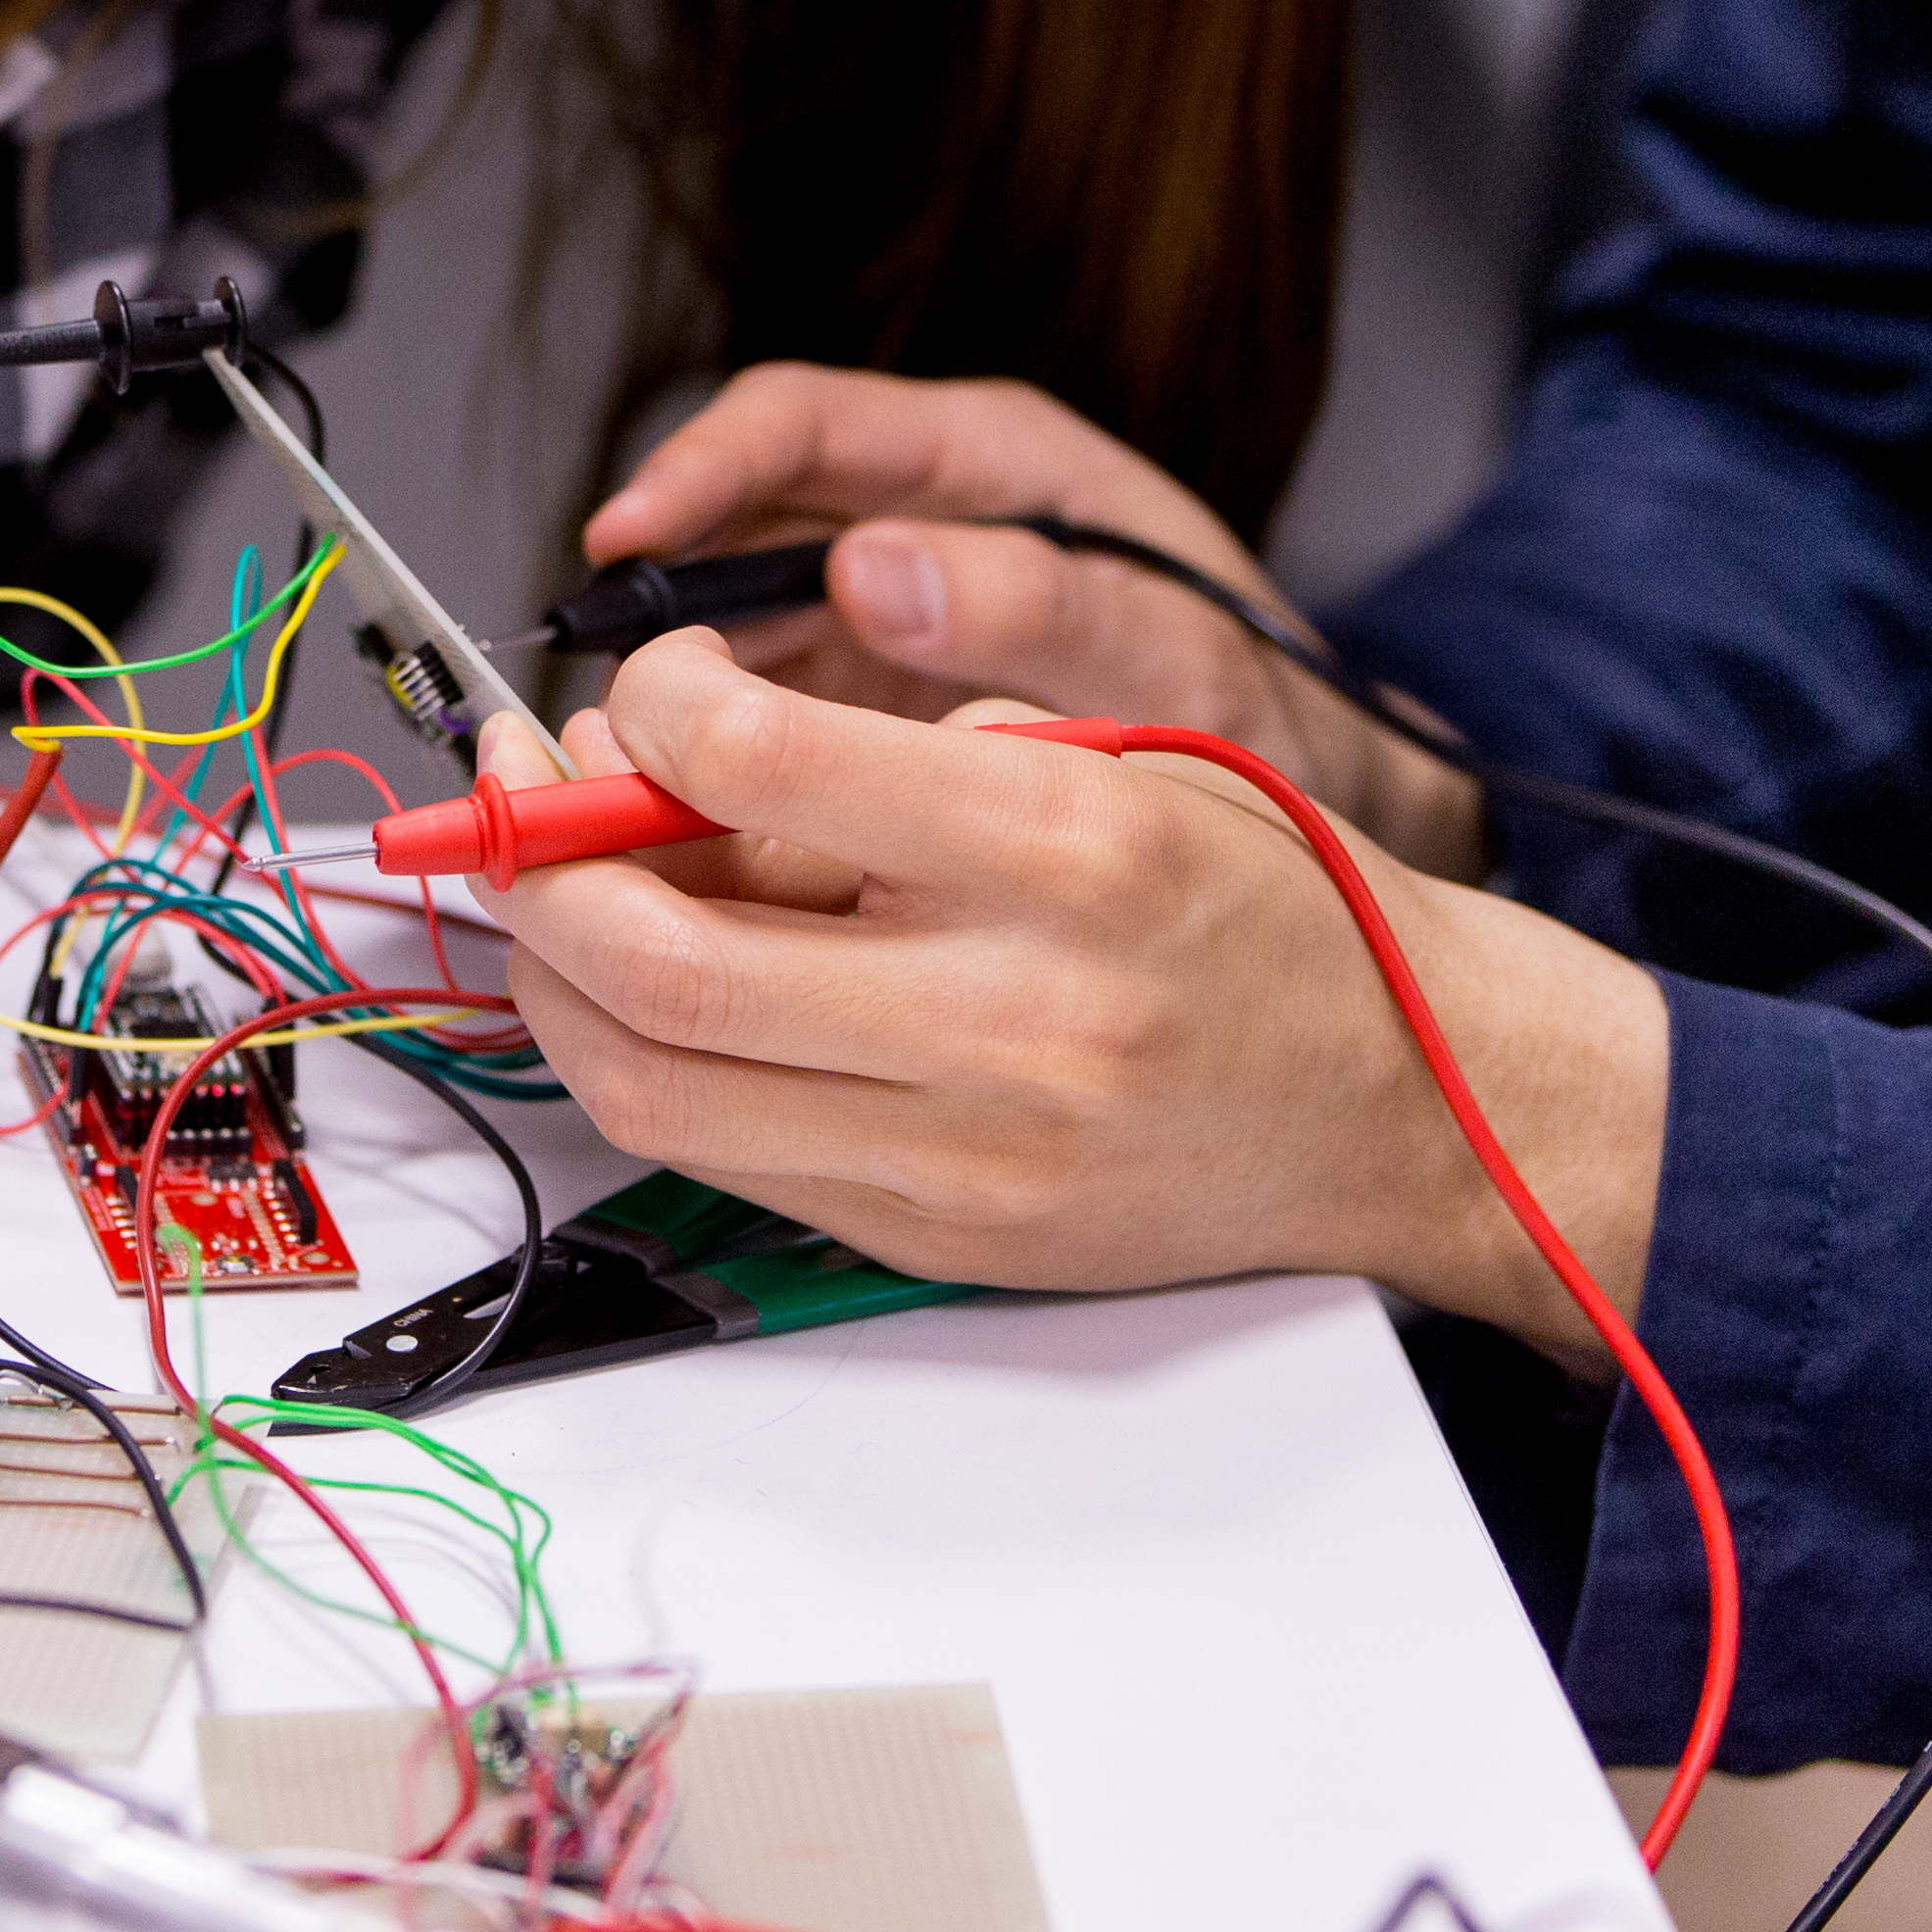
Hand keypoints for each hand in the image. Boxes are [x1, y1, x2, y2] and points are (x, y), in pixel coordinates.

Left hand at [481, 634, 1668, 1361]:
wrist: (1412, 1102)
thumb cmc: (1270, 910)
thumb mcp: (1113, 757)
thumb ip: (896, 760)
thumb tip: (664, 751)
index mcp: (1063, 850)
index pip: (756, 761)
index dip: (644, 712)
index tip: (636, 691)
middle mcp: (1012, 1016)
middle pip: (660, 958)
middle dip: (537, 864)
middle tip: (519, 796)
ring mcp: (968, 1154)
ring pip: (654, 1082)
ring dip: (555, 977)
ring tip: (557, 893)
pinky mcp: (940, 1240)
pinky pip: (724, 1155)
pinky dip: (646, 1063)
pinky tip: (647, 989)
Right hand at [583, 364, 1485, 876]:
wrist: (1332, 809)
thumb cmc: (1273, 711)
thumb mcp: (1176, 656)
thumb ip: (1040, 609)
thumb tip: (871, 572)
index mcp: (992, 466)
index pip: (800, 426)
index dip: (696, 471)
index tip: (623, 537)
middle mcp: (921, 529)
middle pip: (734, 537)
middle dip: (651, 617)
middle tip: (592, 709)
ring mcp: (890, 627)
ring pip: (734, 646)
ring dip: (674, 715)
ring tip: (623, 790)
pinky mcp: (878, 722)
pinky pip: (768, 736)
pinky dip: (721, 783)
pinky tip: (693, 842)